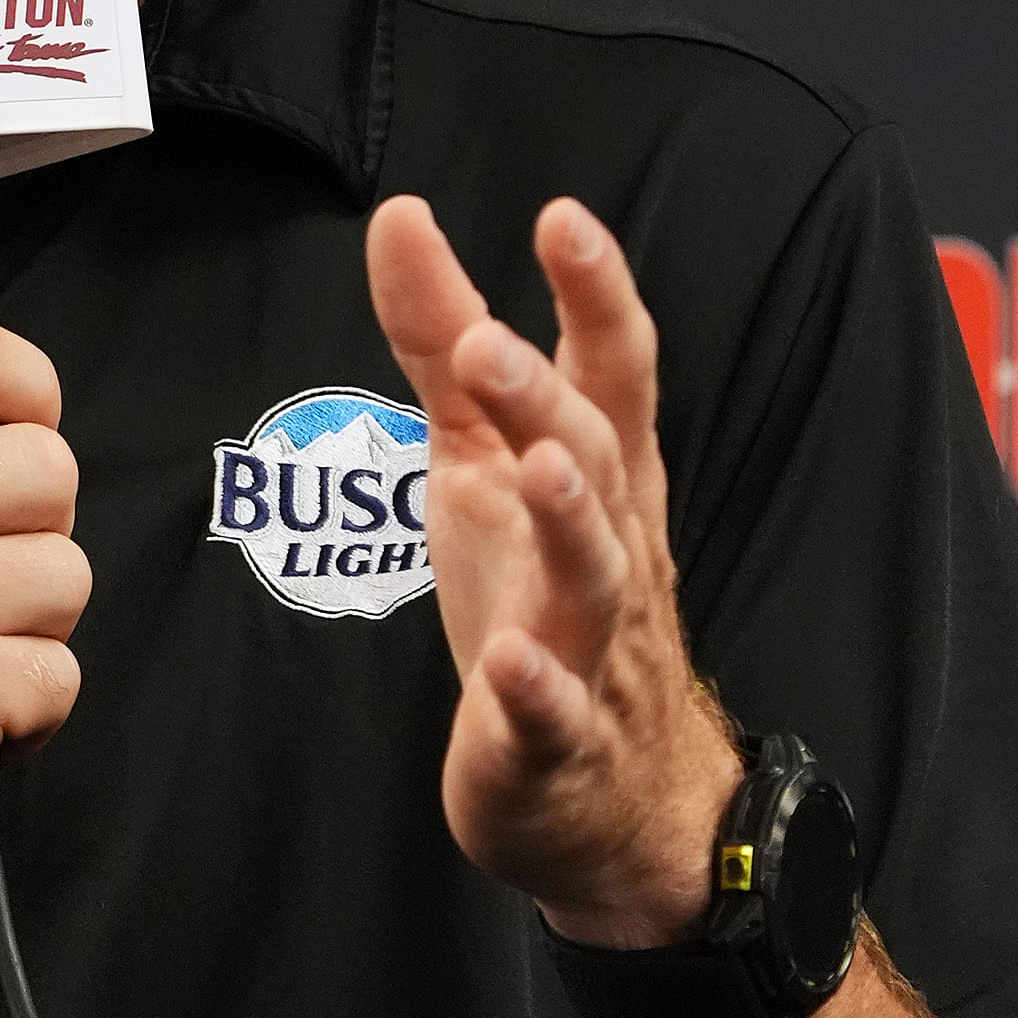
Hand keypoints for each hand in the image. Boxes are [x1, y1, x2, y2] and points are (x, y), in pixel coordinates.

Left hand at [366, 196, 740, 948]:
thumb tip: (402, 220)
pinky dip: (534, 694)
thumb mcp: (482, 459)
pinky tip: (504, 671)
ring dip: (568, 521)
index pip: (615, 370)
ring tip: (535, 468)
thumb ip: (445, 342)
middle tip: (488, 346)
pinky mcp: (553, 742)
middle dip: (547, 399)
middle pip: (594, 458)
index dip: (595, 294)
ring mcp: (591, 650)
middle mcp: (611, 551)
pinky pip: (553, 716)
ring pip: (595, 577)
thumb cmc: (541, 601)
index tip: (562, 218)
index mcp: (601, 475)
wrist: (612, 799)